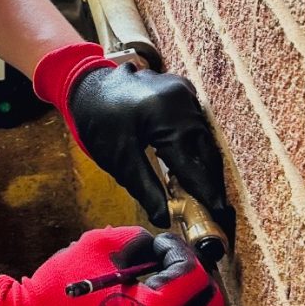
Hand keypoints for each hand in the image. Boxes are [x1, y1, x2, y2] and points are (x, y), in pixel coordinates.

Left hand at [33, 43, 234, 243]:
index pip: (193, 165)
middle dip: (211, 182)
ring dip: (205, 165)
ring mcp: (184, 91)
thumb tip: (165, 219)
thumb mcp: (119, 159)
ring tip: (207, 194)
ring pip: (204, 137)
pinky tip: (194, 167)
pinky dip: (196, 147)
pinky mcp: (182, 91)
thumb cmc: (98, 121)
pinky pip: (197, 124)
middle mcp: (182, 99)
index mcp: (166, 115)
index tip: (218, 216)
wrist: (86, 87)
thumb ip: (145, 189)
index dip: (206, 194)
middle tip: (217, 211)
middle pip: (207, 150)